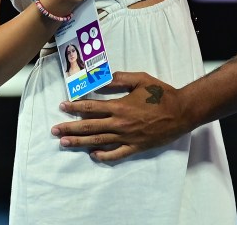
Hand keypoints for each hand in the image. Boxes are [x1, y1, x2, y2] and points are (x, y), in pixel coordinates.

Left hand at [51, 71, 191, 161]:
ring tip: (64, 143)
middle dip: (70, 127)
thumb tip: (100, 80)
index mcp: (120, 106)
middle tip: (54, 130)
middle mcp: (120, 123)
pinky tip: (92, 155)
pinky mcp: (135, 147)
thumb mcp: (140, 79)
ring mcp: (127, 137)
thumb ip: (119, 80)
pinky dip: (103, 156)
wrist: (181, 111)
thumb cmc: (161, 94)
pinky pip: (116, 154)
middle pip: (90, 126)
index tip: (62, 107)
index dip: (75, 107)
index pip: (91, 107)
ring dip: (79, 142)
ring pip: (98, 141)